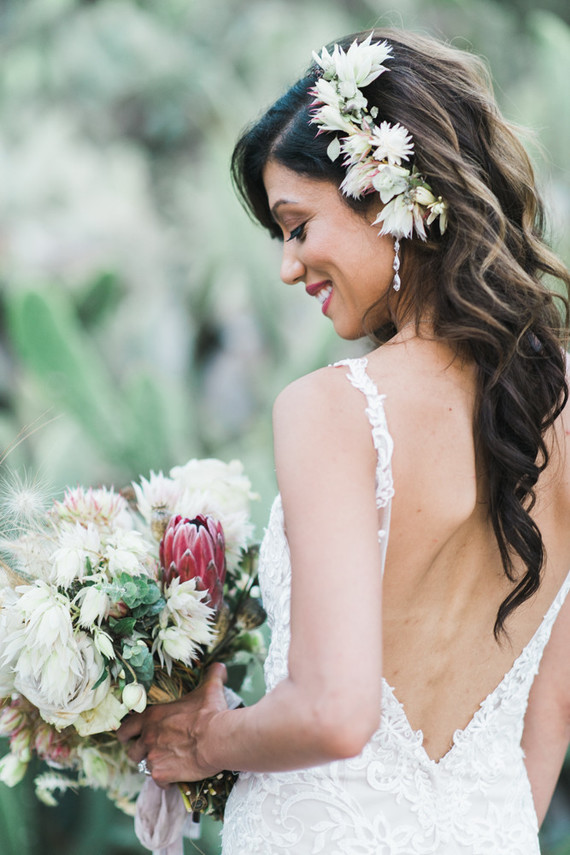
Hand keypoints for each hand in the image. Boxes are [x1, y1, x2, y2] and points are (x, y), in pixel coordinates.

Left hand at [116, 663, 228, 786]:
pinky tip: (174, 778)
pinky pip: (157, 782)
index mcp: (153, 716)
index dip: (128, 733)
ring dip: (152, 765)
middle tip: (150, 751)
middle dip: (138, 752)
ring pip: (142, 767)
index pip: (125, 727)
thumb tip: (220, 666)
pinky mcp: (161, 774)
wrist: (217, 738)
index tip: (134, 736)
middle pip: (130, 751)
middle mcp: (147, 736)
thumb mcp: (209, 689)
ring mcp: (153, 757)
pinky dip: (165, 781)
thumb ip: (211, 675)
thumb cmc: (211, 712)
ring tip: (165, 764)